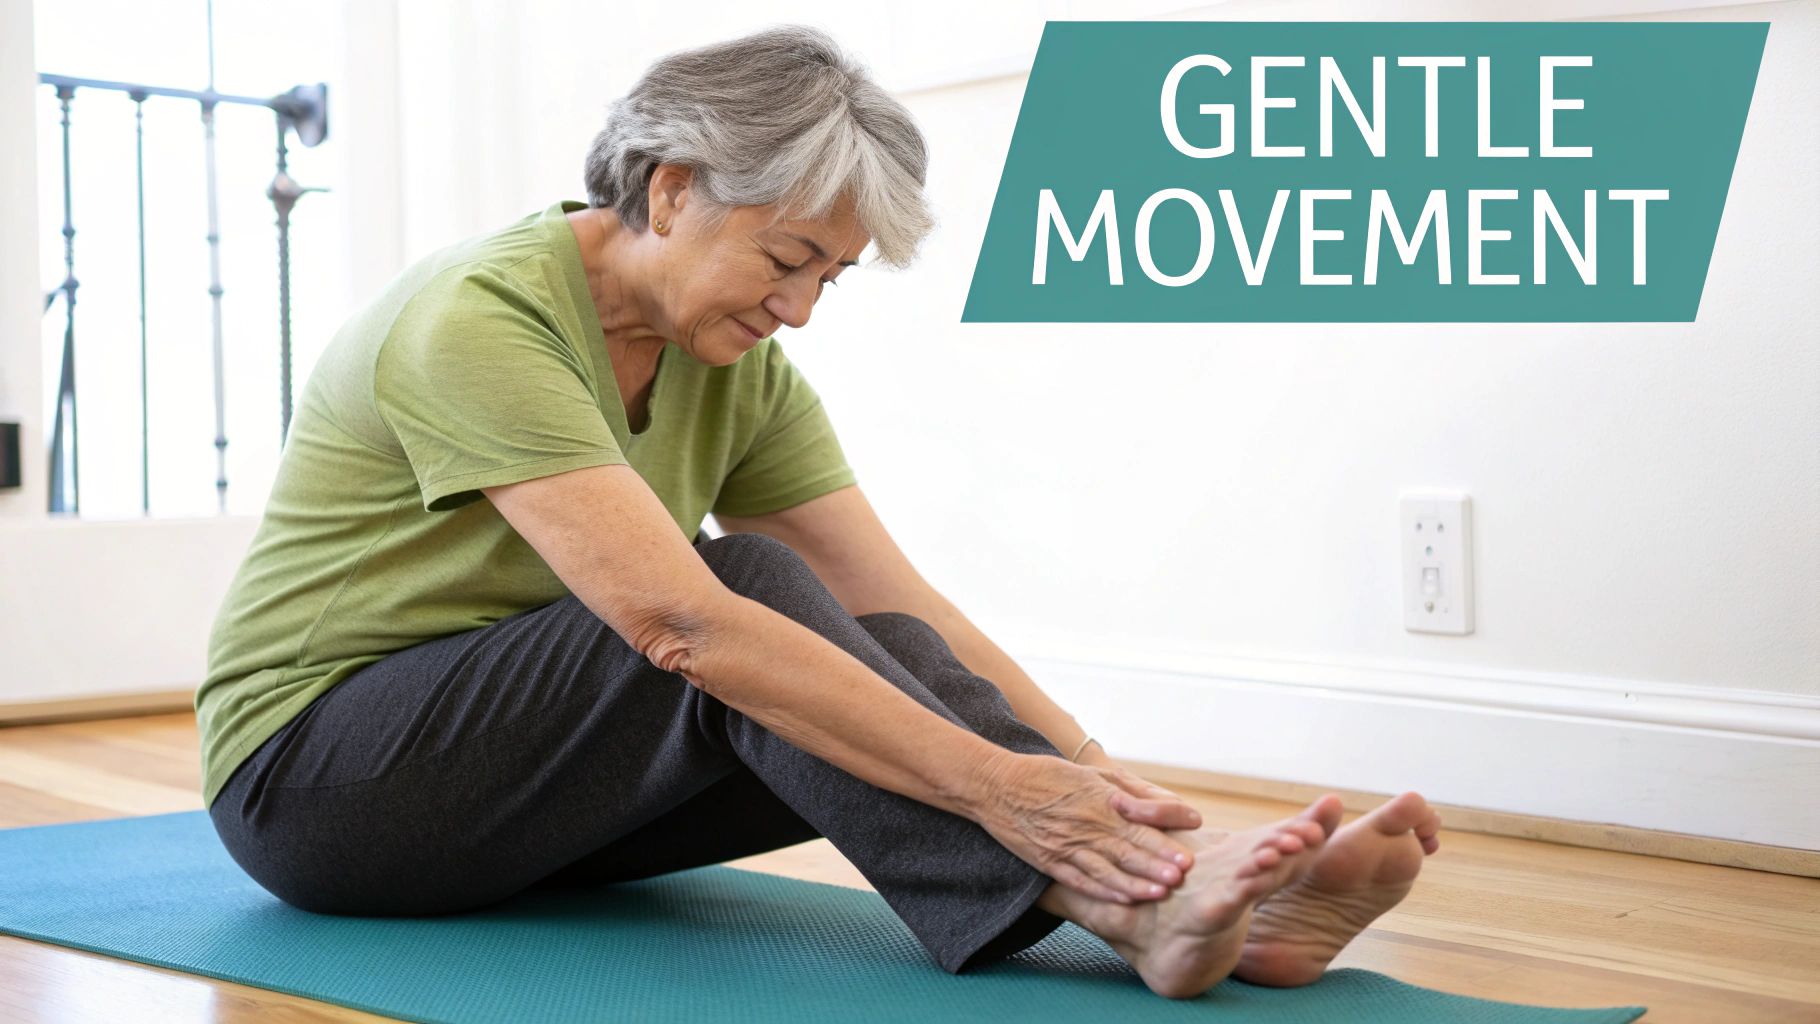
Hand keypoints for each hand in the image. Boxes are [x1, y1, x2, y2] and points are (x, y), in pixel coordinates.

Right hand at [968, 751, 1203, 904]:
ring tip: (1159, 893)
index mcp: (1099, 801)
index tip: (1187, 856)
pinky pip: (1080, 880)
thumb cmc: (1049, 774)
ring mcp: (1066, 846)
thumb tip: (1168, 805)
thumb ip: (1130, 791)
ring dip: (1134, 883)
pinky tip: (1123, 900)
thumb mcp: (1092, 774)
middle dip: (1156, 866)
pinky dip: (1102, 891)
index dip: (1164, 843)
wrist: (997, 785)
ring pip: (1107, 870)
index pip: (1139, 825)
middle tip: (1182, 878)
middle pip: (1127, 850)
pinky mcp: (1049, 861)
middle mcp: (1085, 825)